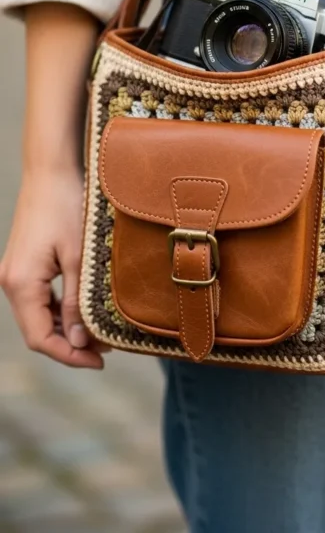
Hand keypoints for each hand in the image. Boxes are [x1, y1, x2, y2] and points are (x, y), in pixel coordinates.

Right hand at [0, 167, 108, 368]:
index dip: (69, 356)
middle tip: (106, 348)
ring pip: (38, 316)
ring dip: (66, 327)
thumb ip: (75, 302)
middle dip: (70, 344)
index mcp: (20, 284)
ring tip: (100, 330)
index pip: (40, 339)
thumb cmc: (66, 207)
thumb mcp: (78, 259)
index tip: (100, 362)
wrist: (51, 171)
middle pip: (37, 331)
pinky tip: (83, 310)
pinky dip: (59, 309)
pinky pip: (39, 299)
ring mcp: (15, 273)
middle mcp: (11, 282)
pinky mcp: (23, 264)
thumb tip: (78, 341)